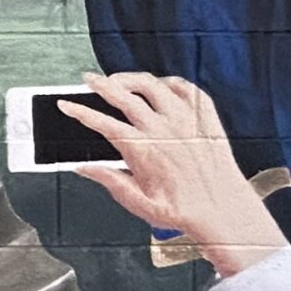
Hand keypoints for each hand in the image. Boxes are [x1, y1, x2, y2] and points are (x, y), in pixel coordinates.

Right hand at [58, 74, 286, 275]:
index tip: (66, 105)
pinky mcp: (205, 118)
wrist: (224, 211)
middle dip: (100, 84)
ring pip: (152, 85)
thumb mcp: (139, 203)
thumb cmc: (185, 211)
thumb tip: (84, 168)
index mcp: (142, 149)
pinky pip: (186, 88)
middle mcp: (162, 129)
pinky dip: (170, 82)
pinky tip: (162, 86)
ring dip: (131, 78)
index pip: (102, 122)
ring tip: (120, 80)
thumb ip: (109, 181)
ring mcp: (185, 119)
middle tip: (89, 79)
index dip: (79, 111)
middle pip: (123, 95)